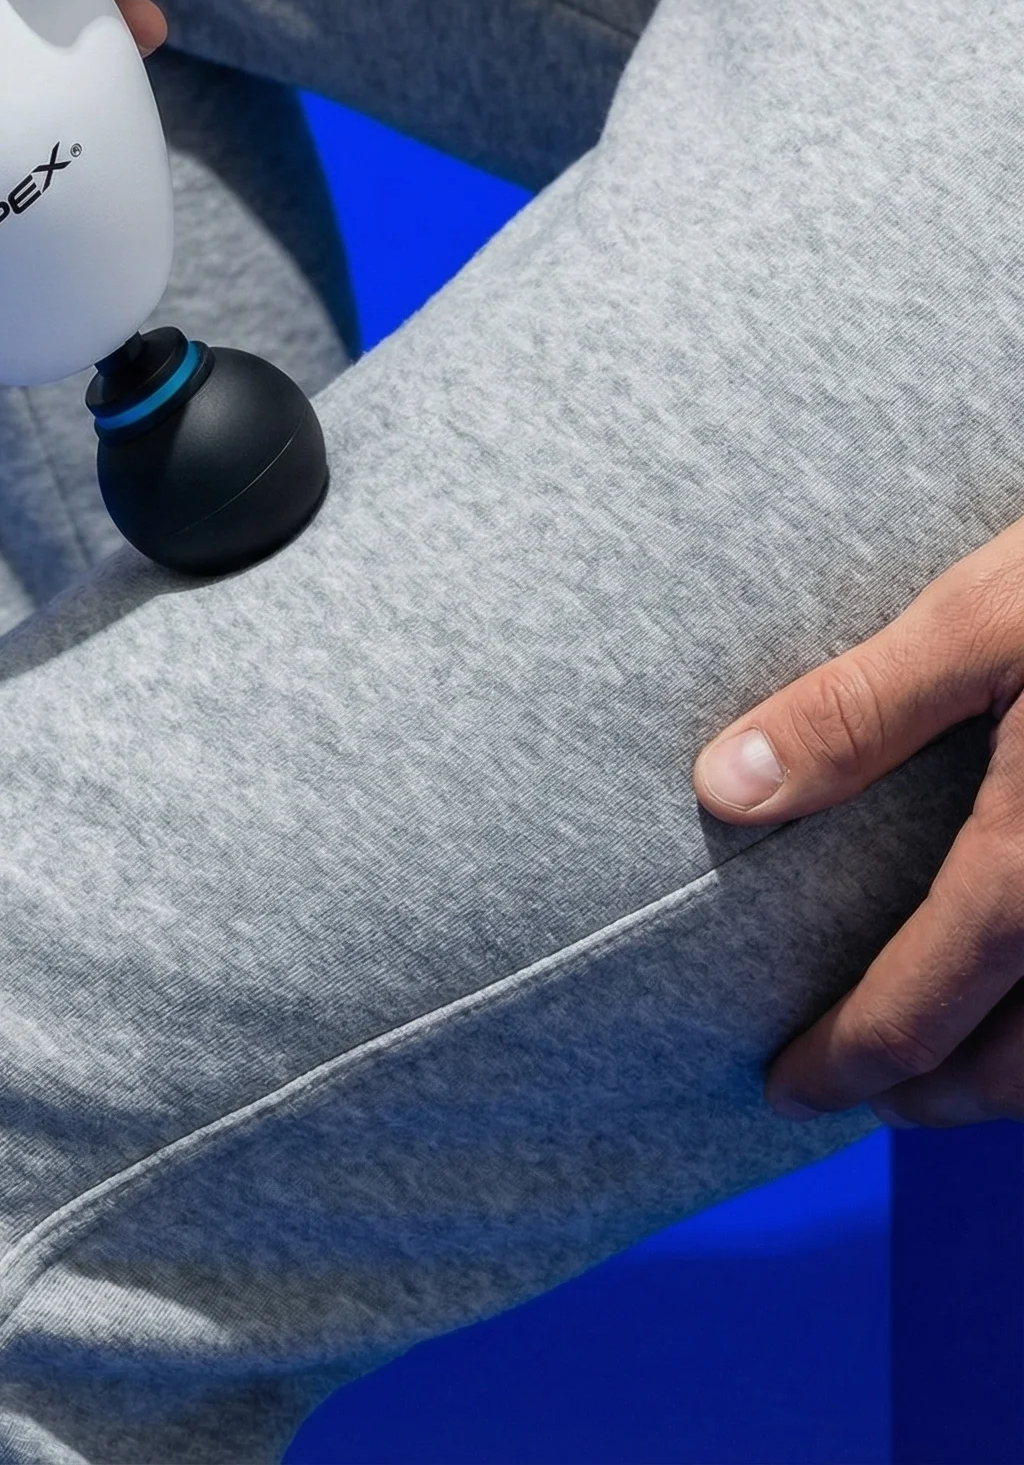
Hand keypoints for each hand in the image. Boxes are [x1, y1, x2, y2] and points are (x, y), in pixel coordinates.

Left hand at [694, 517, 1023, 1124]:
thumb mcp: (984, 618)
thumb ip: (858, 711)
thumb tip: (725, 787)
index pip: (921, 1010)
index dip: (848, 1064)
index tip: (788, 1087)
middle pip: (1016, 1072)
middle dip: (929, 1100)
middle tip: (860, 1091)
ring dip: (1016, 1082)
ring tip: (950, 1064)